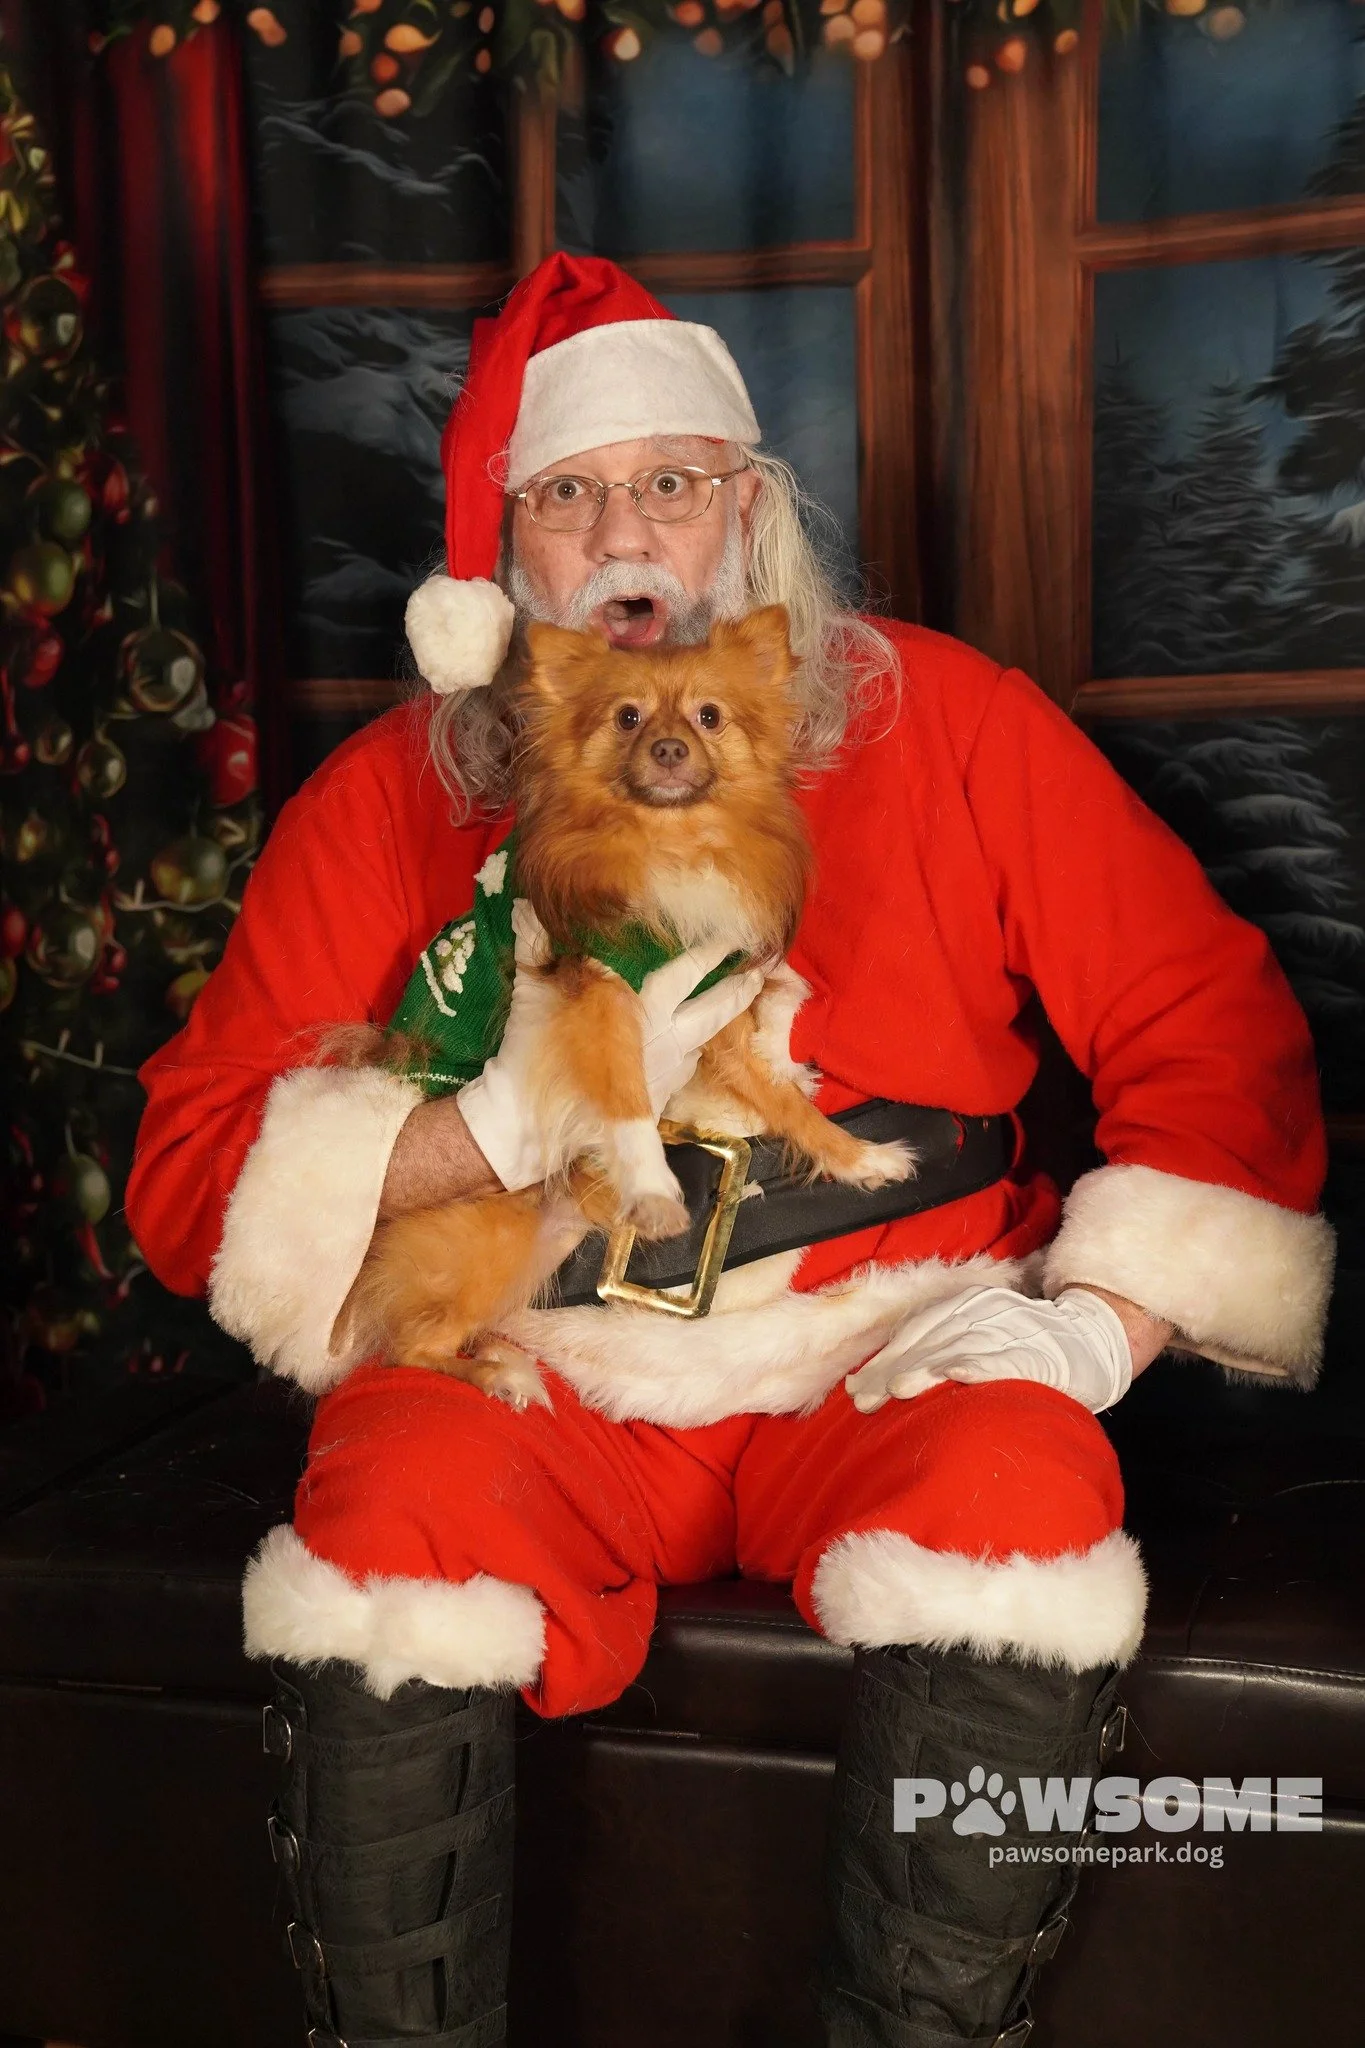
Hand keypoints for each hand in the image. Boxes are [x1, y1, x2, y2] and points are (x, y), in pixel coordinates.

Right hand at [456, 900, 764, 1192]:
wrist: (528, 1123)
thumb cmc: (531, 1053)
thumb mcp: (532, 995)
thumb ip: (536, 948)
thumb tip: (529, 907)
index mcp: (641, 1009)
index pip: (687, 971)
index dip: (713, 951)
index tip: (735, 931)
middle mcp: (662, 1039)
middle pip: (714, 1007)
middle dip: (739, 985)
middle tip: (760, 966)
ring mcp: (664, 1070)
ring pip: (706, 1036)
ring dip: (725, 1014)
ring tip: (743, 994)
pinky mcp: (658, 1096)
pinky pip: (685, 1063)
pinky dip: (691, 1045)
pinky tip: (691, 1037)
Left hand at [844, 1286, 1134, 1416]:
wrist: (1092, 1339)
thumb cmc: (1026, 1345)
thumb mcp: (977, 1336)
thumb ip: (935, 1350)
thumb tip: (876, 1382)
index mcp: (966, 1305)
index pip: (914, 1332)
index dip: (883, 1359)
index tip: (854, 1388)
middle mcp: (983, 1311)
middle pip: (927, 1341)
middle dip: (891, 1371)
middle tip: (862, 1402)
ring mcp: (1009, 1329)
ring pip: (956, 1347)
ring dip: (924, 1368)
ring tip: (895, 1391)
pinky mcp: (1034, 1350)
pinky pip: (999, 1357)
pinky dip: (974, 1366)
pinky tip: (953, 1379)